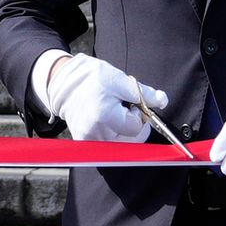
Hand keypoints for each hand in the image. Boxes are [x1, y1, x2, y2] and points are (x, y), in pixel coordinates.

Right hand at [37, 51, 166, 143]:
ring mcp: (89, 140)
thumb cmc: (91, 79)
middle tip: (125, 110)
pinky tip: (106, 121)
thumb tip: (162, 101)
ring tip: (114, 114)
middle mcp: (96, 132)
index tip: (132, 106)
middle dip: (134, 126)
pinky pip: (109, 146)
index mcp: (104, 115)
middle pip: (131, 141)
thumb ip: (144, 93)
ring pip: (122, 145)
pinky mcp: (85, 143)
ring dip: (124, 131)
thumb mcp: (120, 79)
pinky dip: (113, 135)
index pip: (137, 128)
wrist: (64, 83)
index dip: (139, 116)